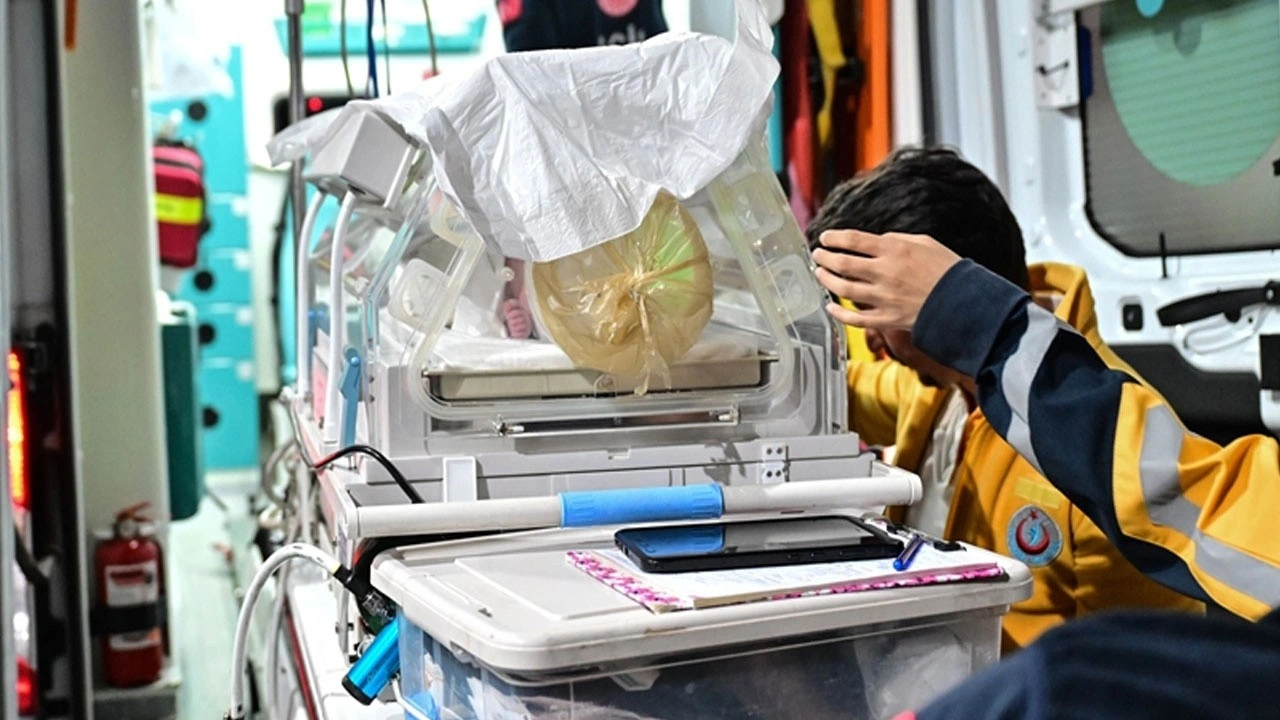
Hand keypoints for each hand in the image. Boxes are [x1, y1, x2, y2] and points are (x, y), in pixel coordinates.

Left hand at [811, 230, 961, 330]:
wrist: (964, 302)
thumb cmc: (947, 270)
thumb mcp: (924, 242)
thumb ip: (895, 239)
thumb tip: (874, 241)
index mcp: (895, 250)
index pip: (854, 240)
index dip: (834, 238)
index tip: (825, 238)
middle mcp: (885, 273)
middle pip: (842, 263)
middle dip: (824, 258)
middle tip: (818, 255)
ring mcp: (884, 298)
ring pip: (843, 289)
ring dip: (826, 280)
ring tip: (820, 274)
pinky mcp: (887, 319)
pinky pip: (855, 318)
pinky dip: (839, 313)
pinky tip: (831, 307)